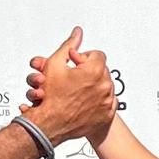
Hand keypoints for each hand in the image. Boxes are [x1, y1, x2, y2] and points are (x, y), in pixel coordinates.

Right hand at [25, 27, 114, 143]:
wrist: (49, 125)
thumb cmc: (51, 98)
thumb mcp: (55, 64)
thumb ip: (69, 45)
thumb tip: (77, 33)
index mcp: (95, 70)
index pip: (97, 54)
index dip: (84, 58)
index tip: (76, 63)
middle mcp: (105, 85)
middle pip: (102, 70)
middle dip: (88, 71)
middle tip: (74, 78)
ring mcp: (107, 101)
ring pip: (105, 86)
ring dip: (93, 86)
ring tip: (77, 91)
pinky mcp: (107, 115)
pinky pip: (108, 102)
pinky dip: (98, 101)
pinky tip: (84, 101)